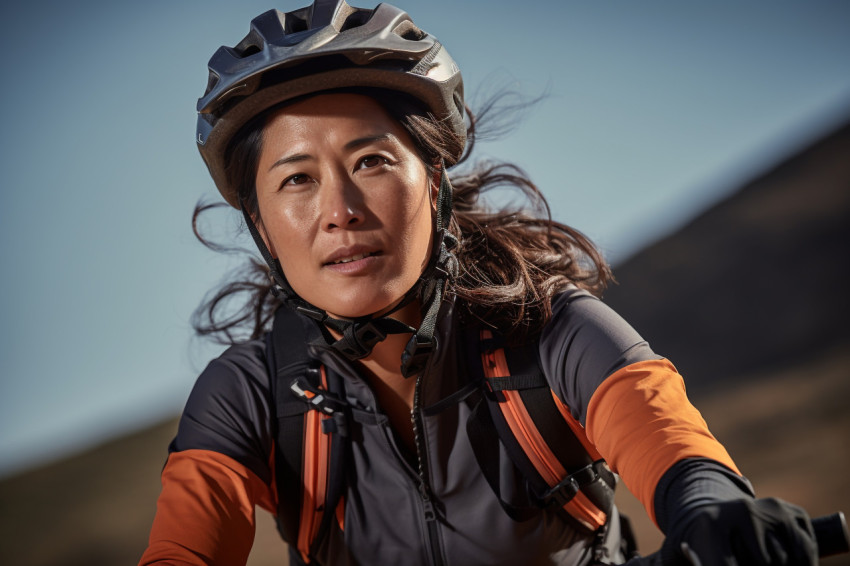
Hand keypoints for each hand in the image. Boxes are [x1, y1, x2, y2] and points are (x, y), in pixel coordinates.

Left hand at [661, 497, 817, 565]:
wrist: (712, 511)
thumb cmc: (693, 544)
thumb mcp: (674, 555)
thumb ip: (662, 563)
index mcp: (710, 526)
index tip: (727, 565)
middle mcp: (741, 513)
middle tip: (736, 559)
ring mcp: (770, 511)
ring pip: (786, 563)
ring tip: (753, 560)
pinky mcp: (793, 513)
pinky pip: (806, 553)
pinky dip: (799, 562)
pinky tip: (777, 560)